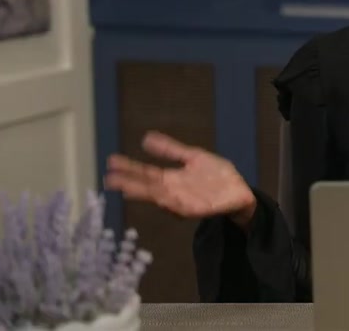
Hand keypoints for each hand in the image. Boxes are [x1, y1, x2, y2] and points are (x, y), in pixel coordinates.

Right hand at [104, 131, 256, 226]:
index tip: (111, 161)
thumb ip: (171, 150)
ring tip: (127, 189)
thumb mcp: (193, 157)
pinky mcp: (196, 209)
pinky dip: (170, 204)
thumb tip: (146, 138)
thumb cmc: (216, 175)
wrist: (239, 191)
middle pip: (147, 186)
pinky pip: (180, 208)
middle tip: (109, 179)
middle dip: (129, 183)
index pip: (146, 172)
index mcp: (172, 178)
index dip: (129, 168)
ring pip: (159, 198)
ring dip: (145, 194)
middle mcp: (173, 191)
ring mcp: (182, 201)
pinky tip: (159, 198)